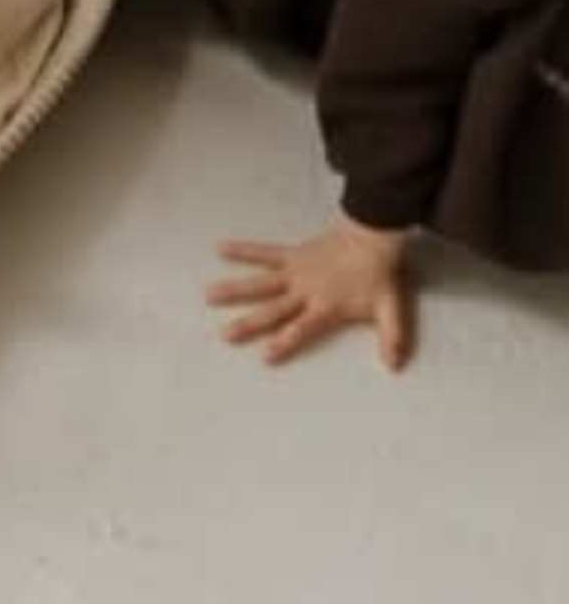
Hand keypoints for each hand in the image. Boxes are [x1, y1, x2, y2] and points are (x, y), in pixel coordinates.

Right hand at [207, 214, 413, 370]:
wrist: (372, 237)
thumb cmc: (379, 275)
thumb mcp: (390, 308)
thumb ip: (391, 337)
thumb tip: (394, 366)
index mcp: (325, 307)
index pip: (302, 328)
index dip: (285, 342)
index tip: (266, 355)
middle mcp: (304, 292)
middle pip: (273, 310)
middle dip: (249, 323)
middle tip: (226, 334)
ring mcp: (295, 273)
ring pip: (260, 283)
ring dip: (235, 289)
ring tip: (209, 295)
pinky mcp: (292, 255)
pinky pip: (264, 252)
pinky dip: (243, 251)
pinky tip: (219, 248)